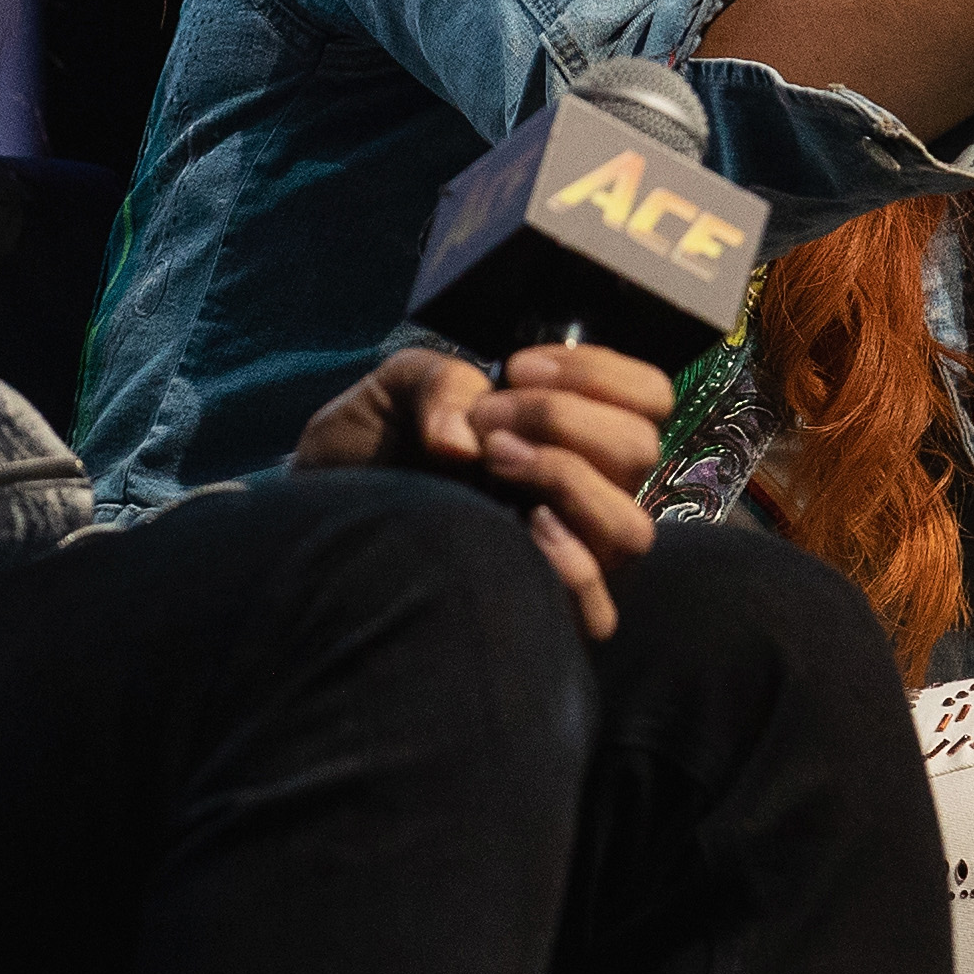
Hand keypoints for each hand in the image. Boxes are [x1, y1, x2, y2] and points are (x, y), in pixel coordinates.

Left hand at [293, 342, 674, 638]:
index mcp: (572, 432)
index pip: (650, 397)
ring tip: (495, 463)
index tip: (516, 367)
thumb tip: (466, 440)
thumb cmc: (370, 445)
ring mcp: (569, 553)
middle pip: (641, 450)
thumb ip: (438, 382)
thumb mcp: (396, 387)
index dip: (599, 372)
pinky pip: (596, 601)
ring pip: (631, 527)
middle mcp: (585, 493)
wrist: (323, 509)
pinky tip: (515, 527)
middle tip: (489, 423)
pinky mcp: (540, 606)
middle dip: (563, 417)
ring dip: (568, 477)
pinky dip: (566, 560)